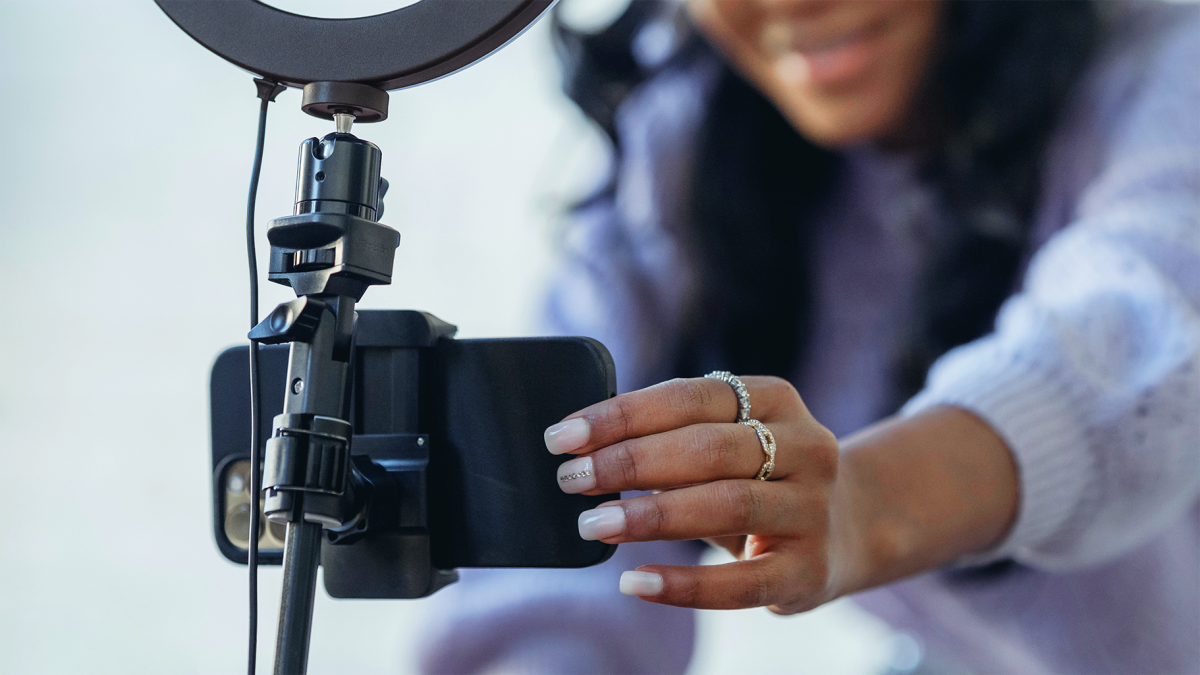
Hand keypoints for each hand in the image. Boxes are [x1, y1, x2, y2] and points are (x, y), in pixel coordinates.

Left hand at [544, 376, 846, 612]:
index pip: (691, 396)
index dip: (622, 415)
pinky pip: (741, 582)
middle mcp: (806, 446)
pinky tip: (635, 582)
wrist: (847, 528)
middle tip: (571, 480)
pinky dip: (683, 585)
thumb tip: (581, 448)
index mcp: (776, 399)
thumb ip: (671, 436)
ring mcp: (813, 509)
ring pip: (727, 504)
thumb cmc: (758, 477)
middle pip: (708, 447)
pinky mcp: (809, 570)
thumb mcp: (728, 440)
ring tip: (593, 524)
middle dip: (629, 462)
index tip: (563, 437)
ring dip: (651, 514)